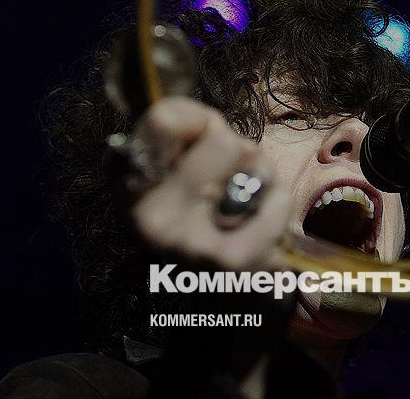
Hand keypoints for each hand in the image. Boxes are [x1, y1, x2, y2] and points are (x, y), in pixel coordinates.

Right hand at [130, 97, 291, 270]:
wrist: (215, 288)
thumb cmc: (201, 204)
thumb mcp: (183, 156)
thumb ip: (189, 123)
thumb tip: (211, 127)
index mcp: (131, 182)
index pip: (164, 121)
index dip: (198, 121)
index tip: (200, 142)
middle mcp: (148, 215)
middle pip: (223, 142)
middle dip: (238, 151)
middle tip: (228, 178)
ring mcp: (187, 242)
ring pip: (255, 167)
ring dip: (262, 176)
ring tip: (244, 200)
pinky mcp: (229, 262)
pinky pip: (276, 200)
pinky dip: (278, 203)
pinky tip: (259, 220)